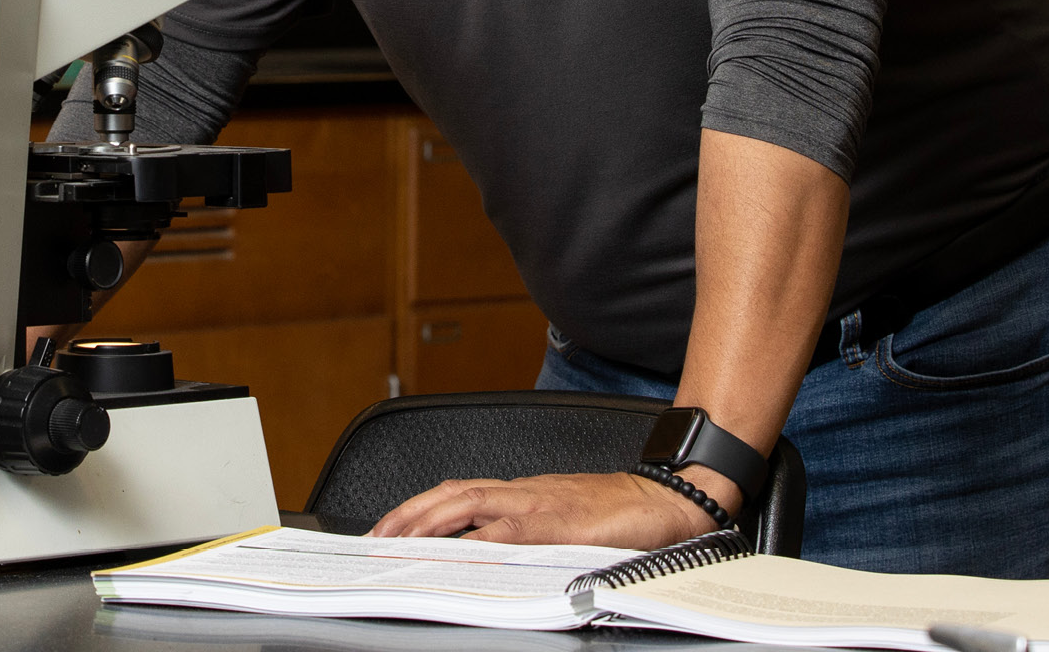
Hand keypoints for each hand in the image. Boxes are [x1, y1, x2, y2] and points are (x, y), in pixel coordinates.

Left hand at [368, 471, 718, 548]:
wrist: (671, 498)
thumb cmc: (623, 513)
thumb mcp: (567, 520)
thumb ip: (532, 532)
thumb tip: (493, 555)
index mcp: (524, 493)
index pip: (459, 494)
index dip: (421, 508)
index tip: (391, 527)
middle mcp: (524, 492)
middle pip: (451, 494)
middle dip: (408, 514)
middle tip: (377, 536)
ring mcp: (540, 503)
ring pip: (469, 503)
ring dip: (429, 521)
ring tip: (399, 540)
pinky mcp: (561, 523)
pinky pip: (511, 531)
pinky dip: (479, 541)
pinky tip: (458, 553)